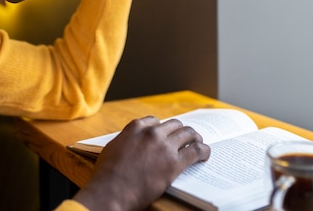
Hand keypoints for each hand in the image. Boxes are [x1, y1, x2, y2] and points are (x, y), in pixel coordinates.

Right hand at [73, 116, 210, 210]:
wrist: (112, 191)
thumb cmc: (107, 174)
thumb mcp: (113, 147)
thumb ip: (127, 140)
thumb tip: (133, 141)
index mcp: (136, 128)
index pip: (155, 121)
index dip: (162, 129)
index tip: (166, 134)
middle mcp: (152, 133)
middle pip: (174, 125)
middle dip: (181, 131)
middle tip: (186, 138)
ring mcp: (164, 146)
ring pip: (188, 133)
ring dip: (195, 137)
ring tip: (199, 143)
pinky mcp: (174, 162)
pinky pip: (196, 151)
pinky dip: (203, 151)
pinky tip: (204, 154)